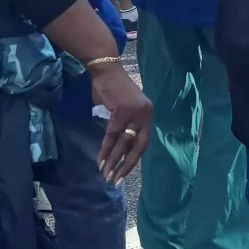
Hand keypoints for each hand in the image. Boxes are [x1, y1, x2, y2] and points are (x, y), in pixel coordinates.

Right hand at [91, 64, 151, 179]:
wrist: (105, 69)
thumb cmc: (112, 88)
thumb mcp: (123, 108)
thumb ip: (125, 125)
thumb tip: (118, 146)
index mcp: (147, 114)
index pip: (143, 142)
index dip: (133, 159)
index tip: (124, 173)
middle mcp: (145, 114)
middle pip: (136, 146)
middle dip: (125, 165)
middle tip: (115, 180)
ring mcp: (134, 113)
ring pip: (122, 143)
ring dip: (112, 160)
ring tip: (105, 174)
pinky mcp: (121, 111)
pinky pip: (112, 135)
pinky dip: (105, 149)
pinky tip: (100, 160)